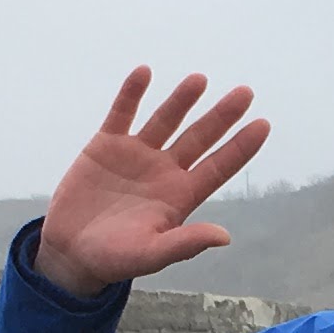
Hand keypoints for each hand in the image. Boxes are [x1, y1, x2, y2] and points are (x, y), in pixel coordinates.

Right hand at [39, 66, 272, 296]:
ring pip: (165, 120)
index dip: (240, 147)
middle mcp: (164, 170)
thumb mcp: (150, 255)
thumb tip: (225, 237)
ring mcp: (136, 155)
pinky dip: (131, 93)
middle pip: (199, 137)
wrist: (70, 252)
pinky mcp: (106, 145)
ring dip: (181, 99)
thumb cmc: (114, 259)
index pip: (218, 167)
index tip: (263, 124)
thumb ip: (185, 244)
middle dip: (221, 116)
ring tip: (200, 80)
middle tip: (246, 93)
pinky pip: (122, 113)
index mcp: (180, 196)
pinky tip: (144, 73)